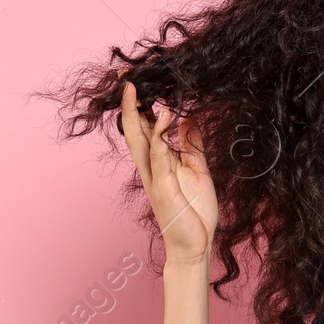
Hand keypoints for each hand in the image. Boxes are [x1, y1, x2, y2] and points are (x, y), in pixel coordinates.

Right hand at [119, 81, 217, 263]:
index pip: (144, 128)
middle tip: (125, 78)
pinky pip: (160, 157)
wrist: (195, 245)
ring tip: (136, 88)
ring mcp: (155, 178)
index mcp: (158, 163)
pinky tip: (164, 118)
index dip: (139, 106)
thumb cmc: (194, 212)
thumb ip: (192, 145)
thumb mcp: (197, 170)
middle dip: (128, 104)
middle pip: (133, 130)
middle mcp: (151, 168)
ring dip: (136, 114)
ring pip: (140, 140)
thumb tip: (189, 118)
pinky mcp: (164, 187)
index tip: (137, 82)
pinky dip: (160, 137)